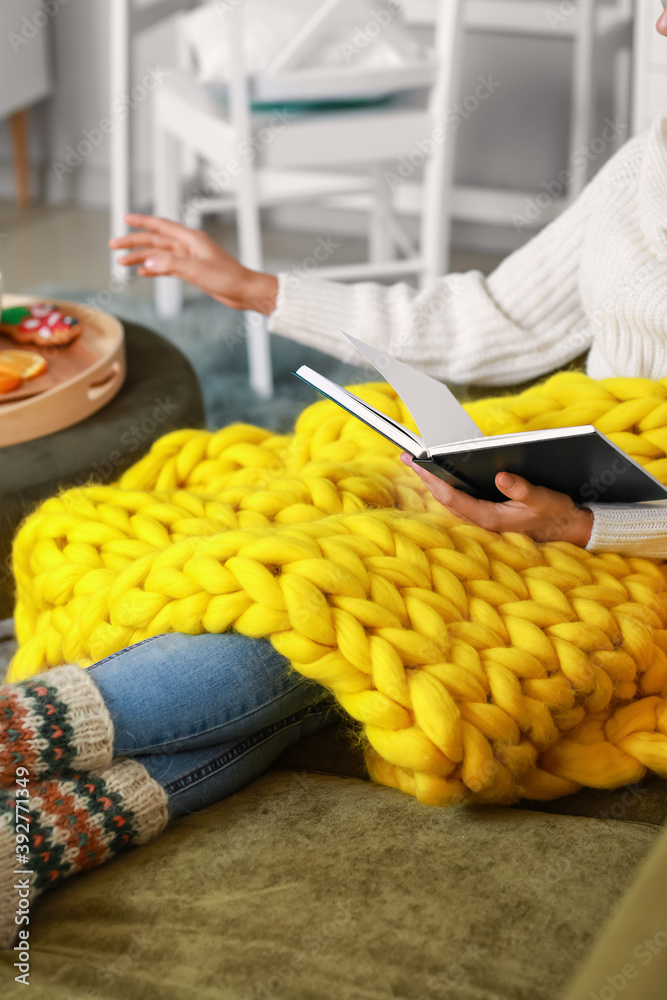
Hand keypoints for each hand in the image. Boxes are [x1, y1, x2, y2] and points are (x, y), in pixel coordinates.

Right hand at [109, 214, 278, 313]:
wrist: (244, 291)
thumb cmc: (227, 277)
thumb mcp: (197, 270)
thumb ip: (170, 265)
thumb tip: (146, 263)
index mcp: (190, 239)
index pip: (160, 226)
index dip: (141, 221)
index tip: (124, 218)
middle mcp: (188, 245)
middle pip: (155, 240)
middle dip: (134, 242)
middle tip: (113, 246)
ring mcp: (189, 258)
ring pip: (159, 255)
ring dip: (141, 257)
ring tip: (122, 263)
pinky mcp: (192, 271)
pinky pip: (167, 267)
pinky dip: (154, 269)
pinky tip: (143, 273)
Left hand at [401, 454, 592, 545]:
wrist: (565, 528)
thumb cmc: (553, 513)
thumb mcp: (543, 499)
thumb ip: (523, 489)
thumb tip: (502, 476)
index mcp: (490, 518)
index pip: (453, 498)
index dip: (433, 481)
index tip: (419, 465)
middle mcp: (481, 519)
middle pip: (445, 497)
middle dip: (425, 477)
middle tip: (407, 457)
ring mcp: (482, 517)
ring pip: (449, 498)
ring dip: (433, 480)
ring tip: (417, 460)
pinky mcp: (485, 512)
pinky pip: (459, 497)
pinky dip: (447, 483)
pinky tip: (441, 469)